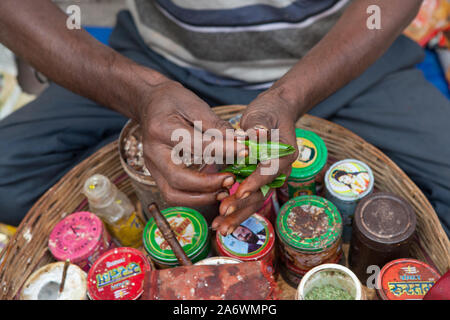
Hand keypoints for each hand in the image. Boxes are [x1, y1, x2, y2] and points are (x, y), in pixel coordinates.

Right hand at [138, 80, 242, 206]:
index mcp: (161, 129)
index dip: (223, 150)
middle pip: (179, 179)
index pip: (196, 145)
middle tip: (231, 179)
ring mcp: (152, 167)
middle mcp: (153, 152)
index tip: (244, 151)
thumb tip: (240, 142)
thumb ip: (216, 126)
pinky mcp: (156, 175)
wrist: (149, 103)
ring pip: (173, 194)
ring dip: (201, 198)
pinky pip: (174, 194)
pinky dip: (195, 197)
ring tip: (224, 191)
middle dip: (208, 184)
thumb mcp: (195, 105)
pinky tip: (214, 191)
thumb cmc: (173, 101)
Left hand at [212, 89, 298, 234]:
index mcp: (284, 154)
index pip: (271, 170)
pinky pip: (247, 199)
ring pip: (254, 201)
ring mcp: (267, 179)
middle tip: (223, 213)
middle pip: (262, 192)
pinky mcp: (256, 181)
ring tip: (219, 229)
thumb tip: (257, 132)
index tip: (240, 190)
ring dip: (237, 215)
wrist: (274, 115)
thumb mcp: (263, 114)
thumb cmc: (269, 113)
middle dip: (243, 205)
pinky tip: (220, 223)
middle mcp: (278, 170)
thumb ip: (259, 125)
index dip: (256, 181)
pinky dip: (234, 211)